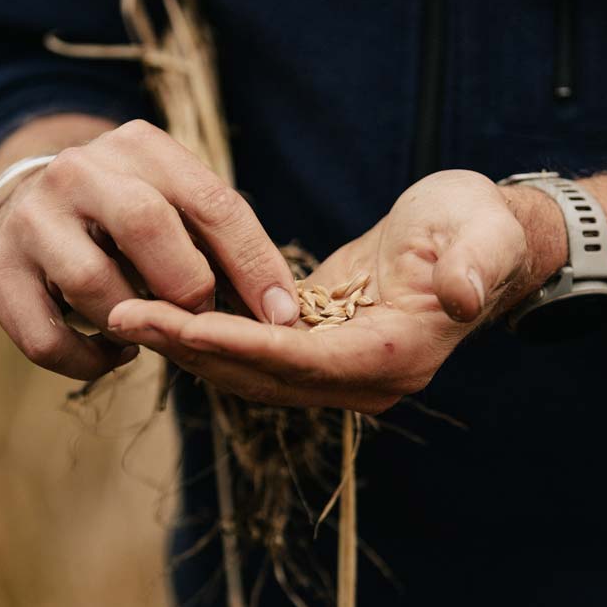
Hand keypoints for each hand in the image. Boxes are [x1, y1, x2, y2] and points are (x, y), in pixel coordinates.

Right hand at [0, 119, 299, 379]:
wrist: (30, 205)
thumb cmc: (129, 218)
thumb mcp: (176, 205)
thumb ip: (222, 244)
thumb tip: (280, 314)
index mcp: (141, 147)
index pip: (212, 202)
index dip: (253, 264)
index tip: (282, 316)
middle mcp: (80, 170)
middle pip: (146, 225)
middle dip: (187, 286)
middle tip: (200, 316)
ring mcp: (31, 217)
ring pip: (93, 284)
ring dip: (135, 325)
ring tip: (151, 332)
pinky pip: (46, 338)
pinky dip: (89, 361)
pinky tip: (114, 352)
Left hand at [108, 170, 559, 412]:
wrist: (475, 239)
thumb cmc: (478, 227)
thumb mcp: (483, 233)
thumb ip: (475, 266)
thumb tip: (460, 296)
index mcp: (398, 356)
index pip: (305, 361)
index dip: (239, 345)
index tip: (175, 323)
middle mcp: (365, 379)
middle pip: (264, 376)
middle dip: (193, 348)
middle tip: (122, 314)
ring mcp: (341, 372)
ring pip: (250, 372)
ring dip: (188, 346)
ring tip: (125, 313)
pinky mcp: (321, 352)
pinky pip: (255, 353)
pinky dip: (210, 336)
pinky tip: (162, 311)